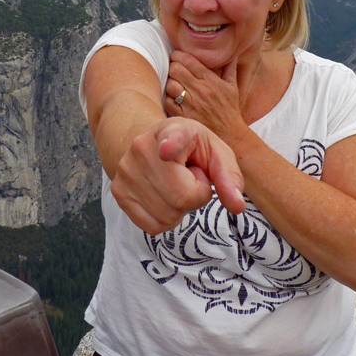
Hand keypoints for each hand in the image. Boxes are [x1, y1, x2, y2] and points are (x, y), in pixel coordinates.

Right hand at [111, 117, 245, 234]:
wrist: (150, 142)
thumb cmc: (189, 149)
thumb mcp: (215, 152)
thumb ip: (229, 177)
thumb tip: (237, 206)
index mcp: (173, 129)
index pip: (171, 137)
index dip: (171, 145)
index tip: (167, 150)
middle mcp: (142, 148)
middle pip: (182, 197)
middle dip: (196, 195)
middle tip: (191, 177)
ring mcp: (126, 170)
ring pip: (167, 215)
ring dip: (180, 208)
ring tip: (177, 184)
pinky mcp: (118, 192)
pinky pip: (152, 226)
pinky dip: (165, 219)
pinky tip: (165, 197)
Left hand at [164, 51, 247, 145]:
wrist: (229, 135)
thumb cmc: (229, 110)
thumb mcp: (232, 87)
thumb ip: (229, 68)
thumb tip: (232, 54)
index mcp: (210, 80)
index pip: (188, 60)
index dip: (178, 55)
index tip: (176, 57)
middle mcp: (200, 90)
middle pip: (176, 69)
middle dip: (172, 67)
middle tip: (174, 70)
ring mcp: (191, 104)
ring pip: (170, 84)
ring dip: (170, 83)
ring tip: (173, 84)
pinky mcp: (184, 116)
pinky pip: (168, 101)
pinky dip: (168, 98)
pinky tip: (174, 98)